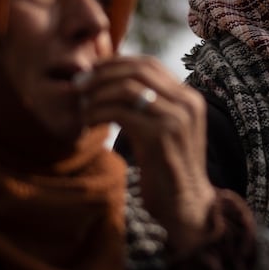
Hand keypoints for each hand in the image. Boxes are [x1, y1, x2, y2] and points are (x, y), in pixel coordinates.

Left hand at [81, 56, 213, 256]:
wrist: (186, 206)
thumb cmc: (167, 170)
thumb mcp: (164, 130)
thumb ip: (150, 106)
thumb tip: (113, 84)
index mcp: (189, 97)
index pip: (149, 64)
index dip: (116, 63)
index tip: (91, 72)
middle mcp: (187, 103)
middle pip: (138, 70)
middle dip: (103, 73)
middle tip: (79, 84)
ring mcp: (176, 118)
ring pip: (128, 87)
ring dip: (98, 93)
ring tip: (82, 104)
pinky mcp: (161, 136)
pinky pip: (121, 112)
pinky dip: (98, 112)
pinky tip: (88, 121)